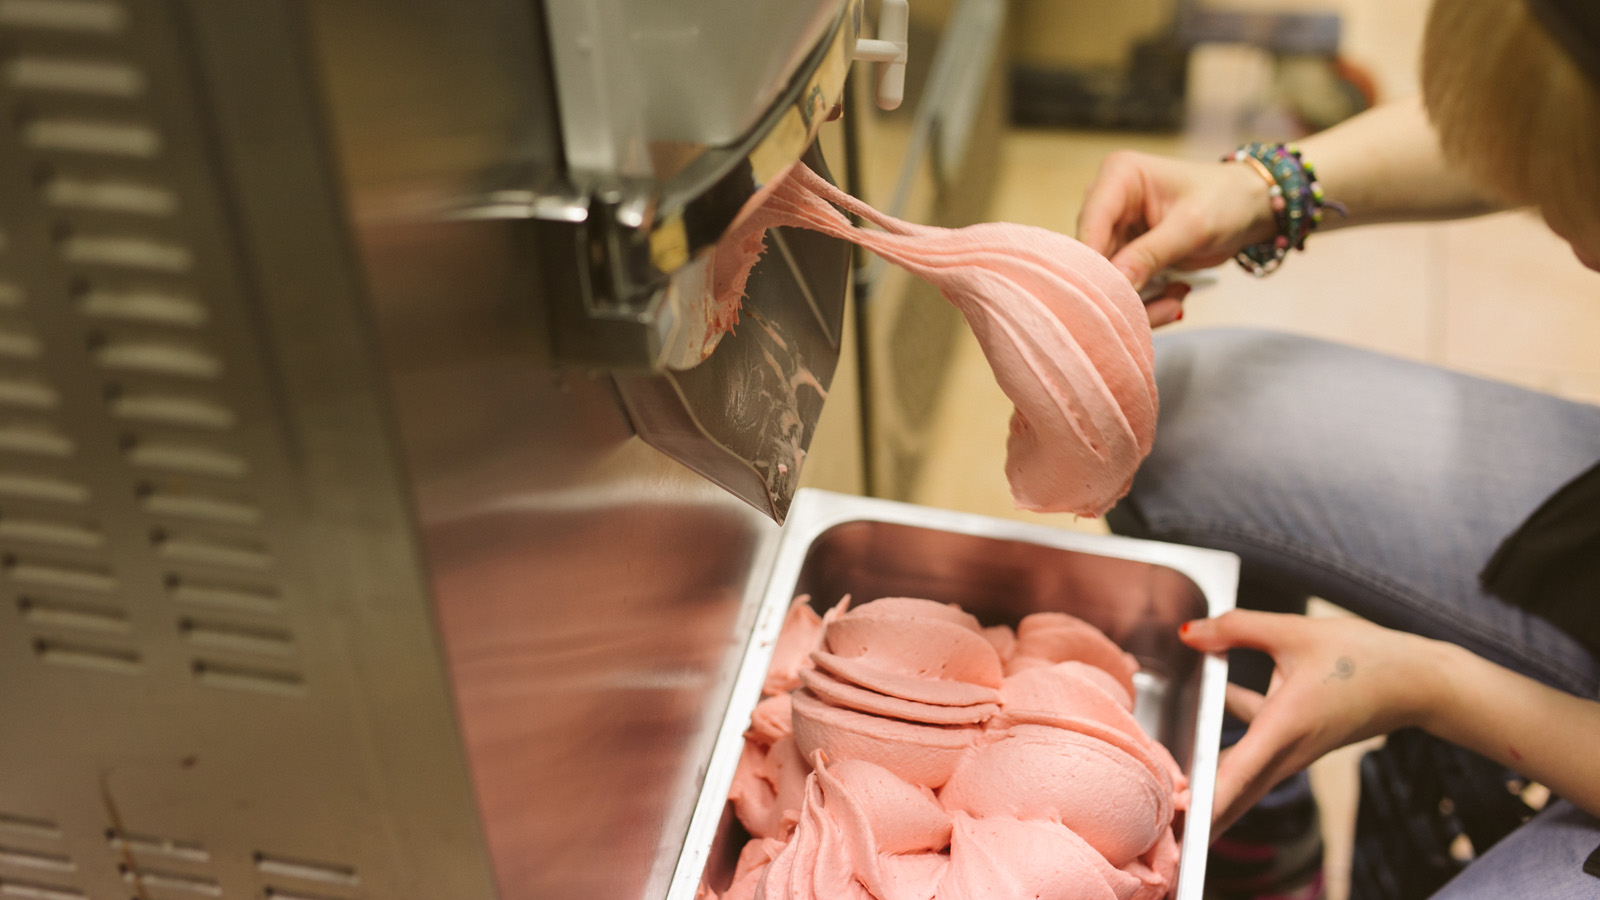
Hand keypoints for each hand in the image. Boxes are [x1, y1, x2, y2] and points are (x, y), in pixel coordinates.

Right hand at [1077, 152, 1277, 326]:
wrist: (1248, 209)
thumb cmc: (1226, 201)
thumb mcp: (1191, 226)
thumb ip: (1151, 253)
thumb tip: (1115, 282)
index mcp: (1119, 176)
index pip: (1091, 223)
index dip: (1094, 262)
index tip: (1110, 296)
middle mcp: (1107, 201)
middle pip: (1093, 256)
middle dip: (1121, 288)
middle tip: (1159, 309)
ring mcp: (1114, 230)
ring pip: (1105, 278)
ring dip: (1136, 301)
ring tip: (1174, 305)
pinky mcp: (1123, 254)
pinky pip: (1122, 287)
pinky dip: (1145, 303)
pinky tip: (1174, 299)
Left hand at [1178, 611, 1446, 833]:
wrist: (1420, 681)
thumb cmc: (1365, 658)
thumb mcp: (1295, 632)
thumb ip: (1237, 629)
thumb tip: (1190, 633)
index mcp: (1285, 727)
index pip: (1235, 775)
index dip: (1203, 802)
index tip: (1178, 823)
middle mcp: (1288, 751)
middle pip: (1234, 794)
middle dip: (1198, 815)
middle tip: (1165, 831)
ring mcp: (1295, 753)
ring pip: (1242, 775)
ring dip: (1210, 781)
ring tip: (1173, 788)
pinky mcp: (1300, 746)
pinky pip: (1257, 750)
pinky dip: (1233, 737)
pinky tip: (1219, 692)